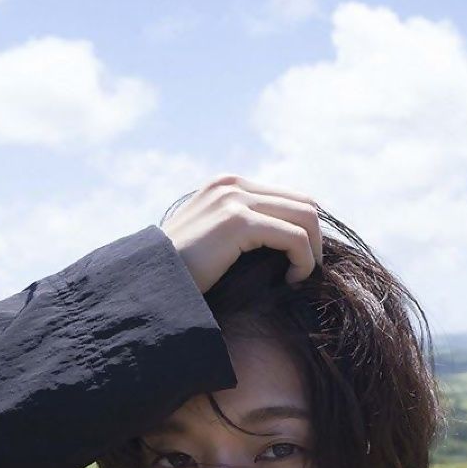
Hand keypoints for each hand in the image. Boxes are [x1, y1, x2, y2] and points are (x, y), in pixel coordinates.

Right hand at [160, 173, 322, 293]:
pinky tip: (291, 281)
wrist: (151, 283)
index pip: (288, 197)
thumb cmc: (183, 275)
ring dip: (313, 251)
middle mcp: (232, 184)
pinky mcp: (237, 221)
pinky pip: (294, 237)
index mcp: (228, 185)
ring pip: (306, 217)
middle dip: (316, 240)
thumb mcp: (214, 242)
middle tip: (307, 272)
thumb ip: (242, 232)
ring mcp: (234, 198)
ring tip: (300, 278)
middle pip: (304, 203)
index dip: (306, 231)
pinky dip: (303, 261)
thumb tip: (286, 244)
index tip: (301, 263)